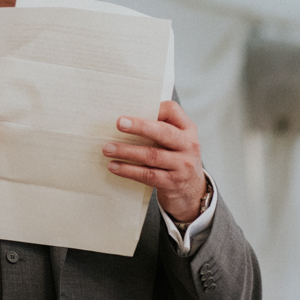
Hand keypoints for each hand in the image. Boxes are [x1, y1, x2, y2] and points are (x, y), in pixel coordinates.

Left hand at [103, 101, 207, 224]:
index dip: (154, 108)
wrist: (192, 192)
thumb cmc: (176, 160)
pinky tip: (114, 166)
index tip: (134, 108)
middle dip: (139, 127)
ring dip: (127, 151)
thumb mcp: (176, 142)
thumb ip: (159, 130)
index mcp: (187, 129)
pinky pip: (147, 174)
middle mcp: (188, 145)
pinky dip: (128, 170)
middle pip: (163, 132)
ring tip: (108, 149)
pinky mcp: (172, 183)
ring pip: (152, 155)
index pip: (172, 111)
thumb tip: (126, 122)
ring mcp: (182, 165)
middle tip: (119, 123)